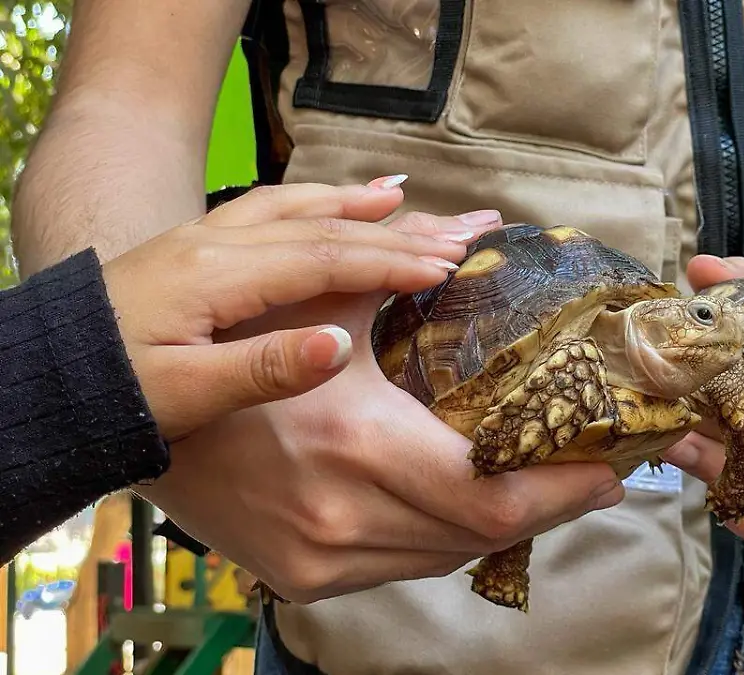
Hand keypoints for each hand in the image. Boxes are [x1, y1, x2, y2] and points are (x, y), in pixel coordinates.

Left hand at [103, 180, 463, 441]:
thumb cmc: (110, 390)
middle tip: (464, 229)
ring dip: (361, 207)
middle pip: (326, 227)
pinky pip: (275, 210)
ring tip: (410, 199)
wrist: (45, 372)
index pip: (324, 259)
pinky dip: (319, 202)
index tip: (448, 267)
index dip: (389, 262)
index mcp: (218, 279)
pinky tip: (344, 202)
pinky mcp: (203, 248)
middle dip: (399, 229)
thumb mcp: (181, 394)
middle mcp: (219, 246)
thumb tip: (339, 349)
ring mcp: (211, 240)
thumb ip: (261, 371)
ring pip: (302, 211)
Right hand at [135, 194, 625, 603]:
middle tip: (594, 475)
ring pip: (448, 558)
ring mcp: (321, 560)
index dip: (564, 489)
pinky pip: (407, 566)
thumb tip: (484, 226)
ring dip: (503, 524)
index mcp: (355, 446)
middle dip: (551, 508)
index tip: (611, 466)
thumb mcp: (324, 296)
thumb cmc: (237, 341)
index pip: (492, 498)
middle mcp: (340, 518)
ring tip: (546, 485)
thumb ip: (409, 263)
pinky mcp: (305, 579)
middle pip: (483, 536)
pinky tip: (472, 503)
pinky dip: (449, 536)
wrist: (143, 412)